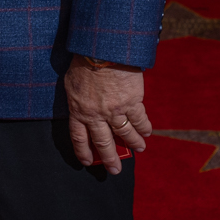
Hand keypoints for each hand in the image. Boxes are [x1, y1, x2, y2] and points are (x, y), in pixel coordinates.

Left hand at [64, 59, 151, 173]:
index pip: (79, 138)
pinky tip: (148, 132)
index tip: (88, 162)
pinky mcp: (132, 102)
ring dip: (133, 143)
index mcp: (78, 110)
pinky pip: (140, 119)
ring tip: (140, 149)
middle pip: (103, 142)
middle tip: (116, 170)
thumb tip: (81, 105)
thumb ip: (77, 98)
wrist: (102, 48)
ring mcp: (115, 110)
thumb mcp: (71, 82)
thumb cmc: (84, 59)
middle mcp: (96, 115)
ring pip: (125, 133)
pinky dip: (145, 127)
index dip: (83, 152)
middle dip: (110, 158)